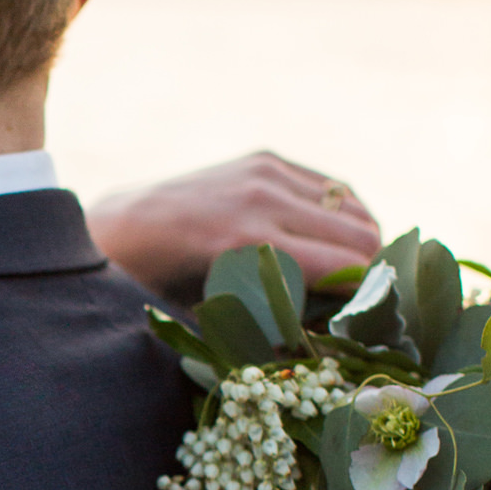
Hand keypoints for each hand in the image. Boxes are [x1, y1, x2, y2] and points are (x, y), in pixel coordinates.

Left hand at [87, 152, 379, 299]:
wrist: (120, 229)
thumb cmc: (164, 289)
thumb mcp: (219, 315)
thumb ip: (282, 316)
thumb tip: (343, 329)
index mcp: (248, 244)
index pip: (346, 266)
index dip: (365, 297)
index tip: (366, 320)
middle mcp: (263, 200)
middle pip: (360, 235)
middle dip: (369, 271)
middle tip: (363, 301)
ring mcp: (266, 173)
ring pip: (353, 208)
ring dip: (361, 241)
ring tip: (354, 272)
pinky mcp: (265, 159)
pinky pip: (332, 187)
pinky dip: (342, 214)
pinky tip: (336, 239)